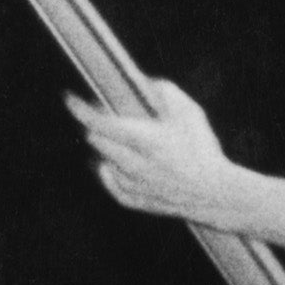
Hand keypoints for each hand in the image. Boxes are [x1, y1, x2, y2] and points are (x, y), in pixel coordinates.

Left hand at [68, 77, 247, 223]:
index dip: (81, 109)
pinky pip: (111, 186)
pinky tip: (112, 165)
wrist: (214, 193)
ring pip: (103, 162)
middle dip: (96, 126)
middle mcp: (134, 164)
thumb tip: (146, 83)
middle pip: (97, 141)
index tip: (70, 98)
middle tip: (105, 117)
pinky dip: (109, 173)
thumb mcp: (191, 113)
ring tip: (124, 141)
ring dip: (105, 148)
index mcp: (145, 140)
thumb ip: (167, 93)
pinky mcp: (135, 201)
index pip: (101, 123)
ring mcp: (132, 185)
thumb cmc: (203, 149)